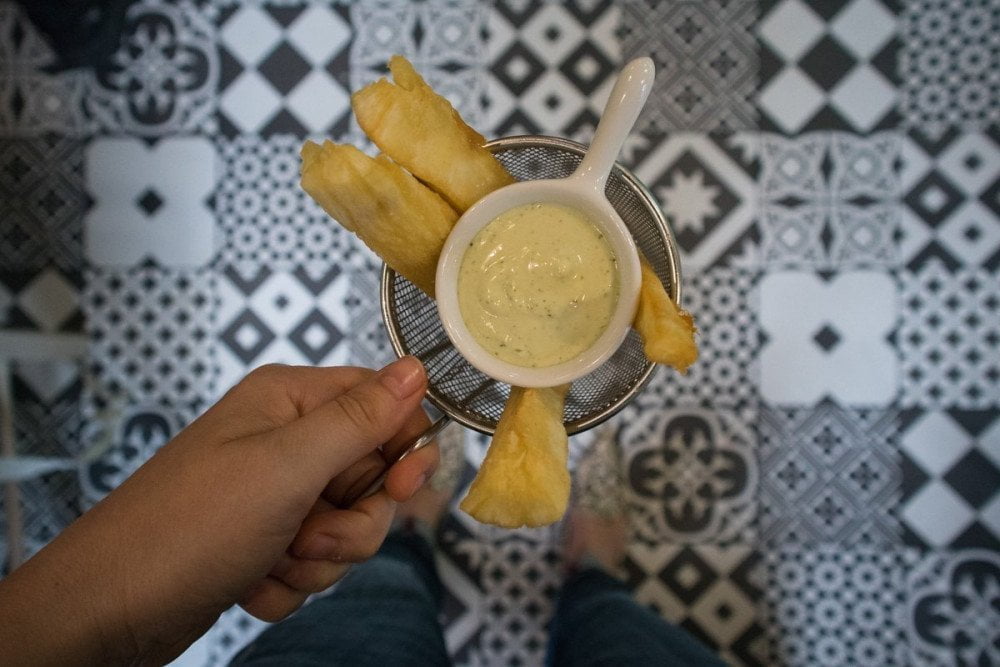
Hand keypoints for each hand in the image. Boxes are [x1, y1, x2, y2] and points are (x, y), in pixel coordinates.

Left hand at [0, 357, 436, 664]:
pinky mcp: (268, 540)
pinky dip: (292, 582)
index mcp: (292, 403)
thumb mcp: (286, 465)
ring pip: (350, 527)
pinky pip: (318, 562)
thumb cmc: (186, 527)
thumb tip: (417, 367)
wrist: (110, 610)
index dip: (403, 449)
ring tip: (272, 559)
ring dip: (320, 559)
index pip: (385, 406)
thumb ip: (360, 417)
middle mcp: (287, 443)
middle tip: (309, 532)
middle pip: (374, 477)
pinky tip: (252, 580)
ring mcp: (277, 494)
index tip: (399, 486)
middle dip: (352, 521)